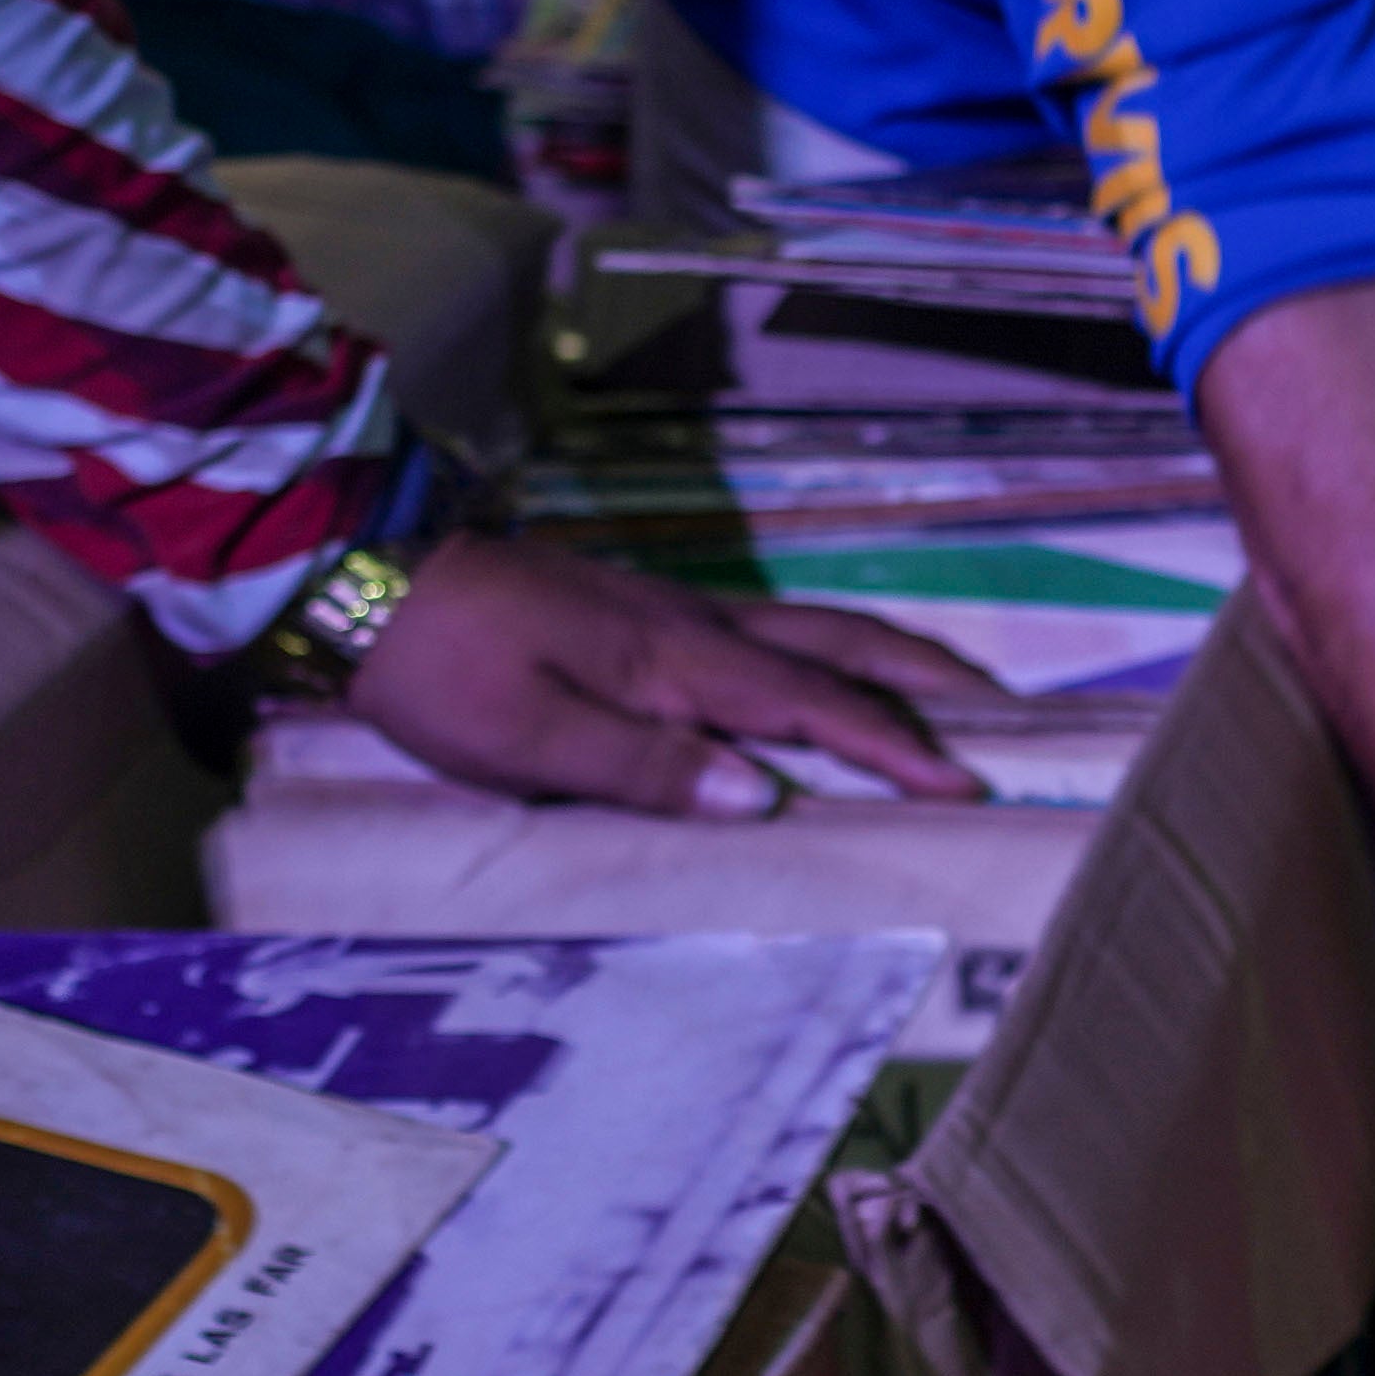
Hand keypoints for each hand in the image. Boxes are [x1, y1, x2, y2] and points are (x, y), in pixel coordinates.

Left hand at [338, 531, 995, 810]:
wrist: (369, 579)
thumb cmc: (442, 670)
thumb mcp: (527, 738)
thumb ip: (644, 768)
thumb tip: (760, 797)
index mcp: (677, 662)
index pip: (814, 707)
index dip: (894, 748)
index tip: (966, 783)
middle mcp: (694, 627)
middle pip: (838, 647)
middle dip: (927, 684)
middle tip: (1005, 718)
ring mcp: (672, 613)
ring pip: (811, 630)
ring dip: (888, 662)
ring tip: (949, 694)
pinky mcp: (643, 615)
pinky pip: (769, 633)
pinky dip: (829, 655)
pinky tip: (827, 678)